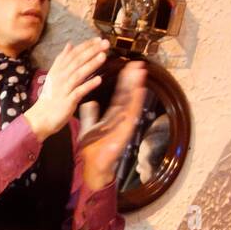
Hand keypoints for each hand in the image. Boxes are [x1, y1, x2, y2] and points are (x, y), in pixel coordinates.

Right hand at [24, 38, 109, 141]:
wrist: (40, 118)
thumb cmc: (50, 97)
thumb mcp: (55, 75)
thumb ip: (62, 59)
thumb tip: (69, 44)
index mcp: (58, 70)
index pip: (73, 54)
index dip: (86, 46)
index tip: (98, 39)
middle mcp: (60, 77)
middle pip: (77, 61)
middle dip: (91, 51)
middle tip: (105, 43)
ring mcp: (63, 89)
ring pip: (78, 74)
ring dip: (91, 64)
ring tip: (103, 56)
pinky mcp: (67, 101)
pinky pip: (79, 91)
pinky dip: (88, 85)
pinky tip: (98, 79)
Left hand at [77, 59, 146, 189]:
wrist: (93, 165)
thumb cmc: (93, 148)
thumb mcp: (89, 126)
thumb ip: (90, 113)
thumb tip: (90, 102)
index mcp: (113, 116)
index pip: (120, 95)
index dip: (124, 82)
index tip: (128, 67)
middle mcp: (121, 118)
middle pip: (128, 96)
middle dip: (133, 80)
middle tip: (138, 64)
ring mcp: (125, 125)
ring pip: (132, 103)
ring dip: (137, 87)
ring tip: (140, 72)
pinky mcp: (125, 132)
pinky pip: (131, 115)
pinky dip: (135, 103)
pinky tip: (139, 91)